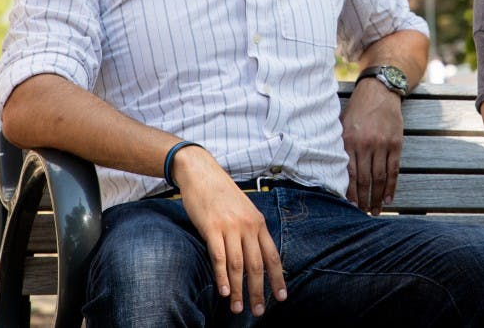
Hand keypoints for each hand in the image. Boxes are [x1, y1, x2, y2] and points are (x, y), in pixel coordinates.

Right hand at [171, 145, 286, 315]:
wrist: (202, 173)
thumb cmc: (222, 194)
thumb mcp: (244, 210)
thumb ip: (251, 231)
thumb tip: (256, 255)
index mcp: (259, 223)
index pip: (273, 256)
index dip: (277, 278)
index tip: (281, 297)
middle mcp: (248, 226)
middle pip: (257, 265)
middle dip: (259, 291)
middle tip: (258, 311)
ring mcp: (230, 227)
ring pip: (239, 265)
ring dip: (239, 290)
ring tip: (237, 308)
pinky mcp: (211, 228)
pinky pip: (219, 257)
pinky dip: (222, 277)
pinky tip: (223, 291)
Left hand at [340, 78, 403, 213]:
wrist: (379, 92)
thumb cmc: (357, 111)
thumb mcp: (342, 125)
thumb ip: (340, 148)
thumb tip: (333, 175)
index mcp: (349, 141)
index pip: (350, 174)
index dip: (351, 193)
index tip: (350, 208)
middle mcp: (366, 144)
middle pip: (365, 179)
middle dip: (364, 200)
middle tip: (363, 214)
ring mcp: (382, 144)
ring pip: (380, 178)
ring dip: (378, 197)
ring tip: (376, 211)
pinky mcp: (395, 144)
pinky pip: (394, 170)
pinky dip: (392, 187)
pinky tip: (389, 199)